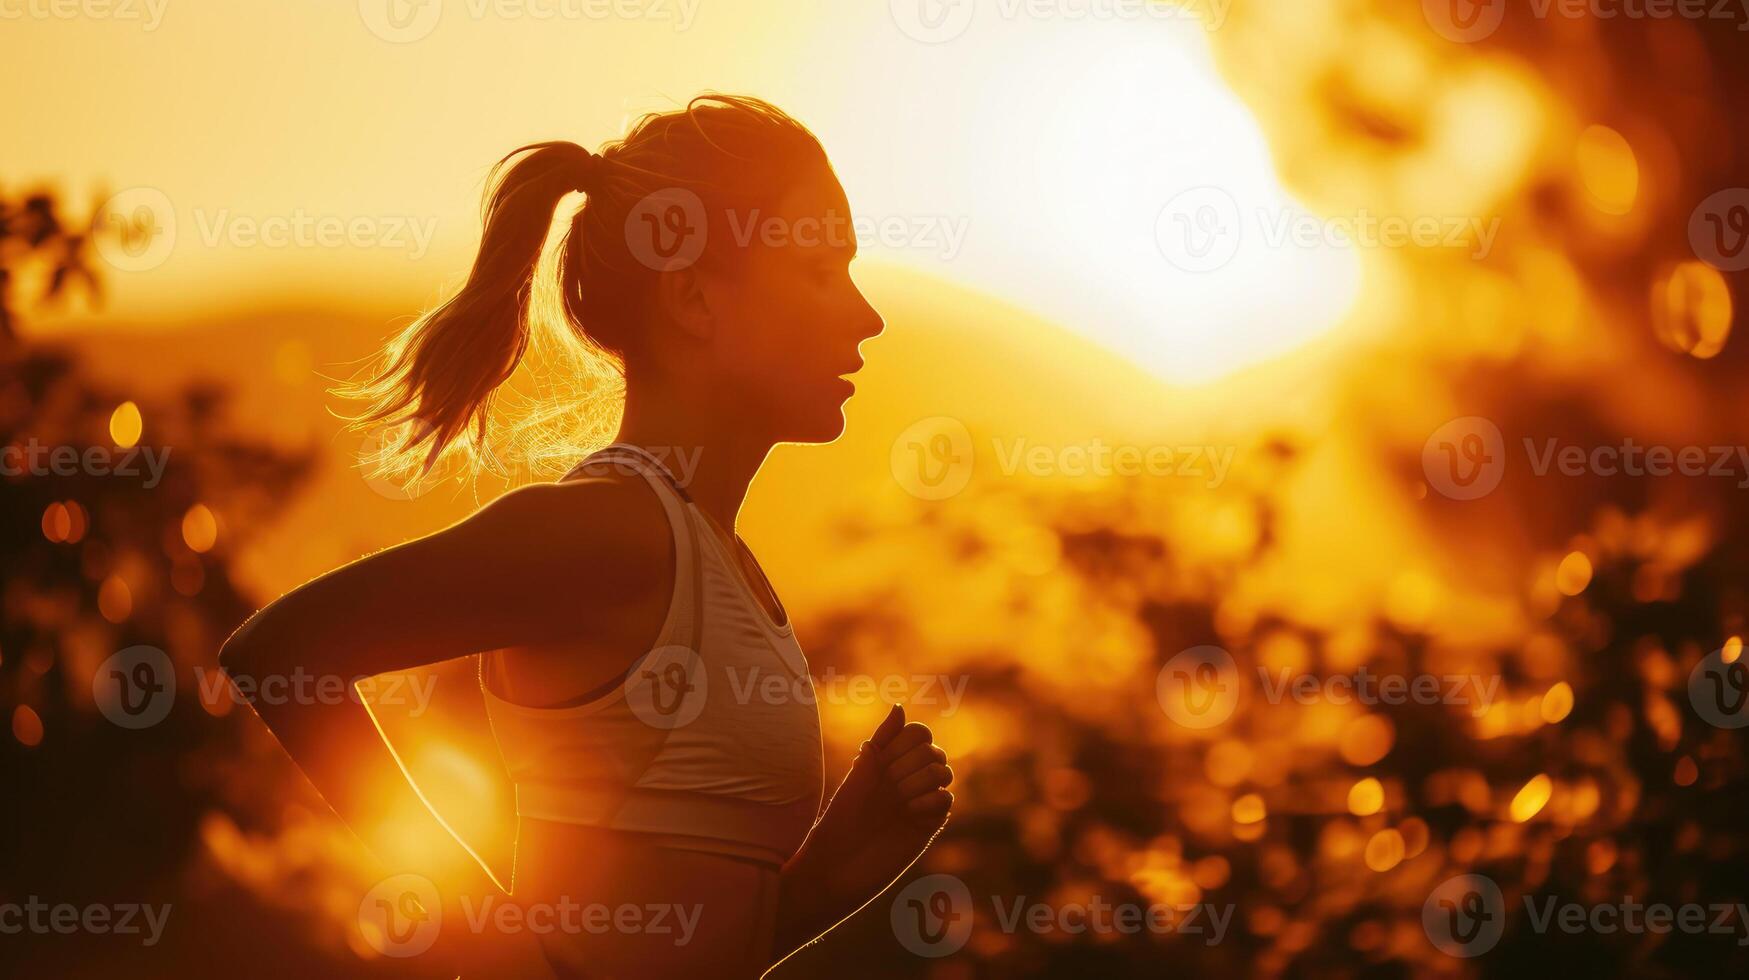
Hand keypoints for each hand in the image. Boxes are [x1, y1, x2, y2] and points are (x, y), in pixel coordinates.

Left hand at [796, 704, 953, 904]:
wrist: (837, 866)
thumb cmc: (839, 820)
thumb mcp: (859, 775)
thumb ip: (882, 742)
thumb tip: (899, 706)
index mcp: (888, 762)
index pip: (918, 733)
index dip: (907, 741)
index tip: (883, 760)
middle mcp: (907, 779)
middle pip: (932, 750)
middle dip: (910, 764)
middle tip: (888, 787)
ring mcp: (919, 801)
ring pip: (944, 771)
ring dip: (921, 781)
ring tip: (899, 801)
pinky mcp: (928, 825)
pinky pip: (946, 799)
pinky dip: (930, 801)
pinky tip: (911, 813)